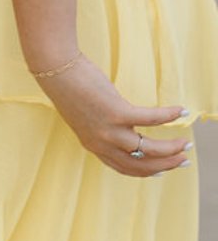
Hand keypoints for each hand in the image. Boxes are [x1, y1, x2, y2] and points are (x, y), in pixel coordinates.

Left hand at [40, 54, 189, 176]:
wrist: (54, 68)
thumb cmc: (68, 85)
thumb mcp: (82, 115)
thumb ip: (99, 125)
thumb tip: (120, 123)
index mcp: (92, 144)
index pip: (123, 167)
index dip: (145, 172)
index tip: (161, 172)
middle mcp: (102, 143)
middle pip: (140, 165)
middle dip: (165, 165)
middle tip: (183, 160)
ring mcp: (109, 130)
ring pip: (149, 149)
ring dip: (171, 149)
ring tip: (185, 144)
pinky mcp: (117, 112)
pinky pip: (151, 119)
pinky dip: (168, 116)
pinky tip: (180, 111)